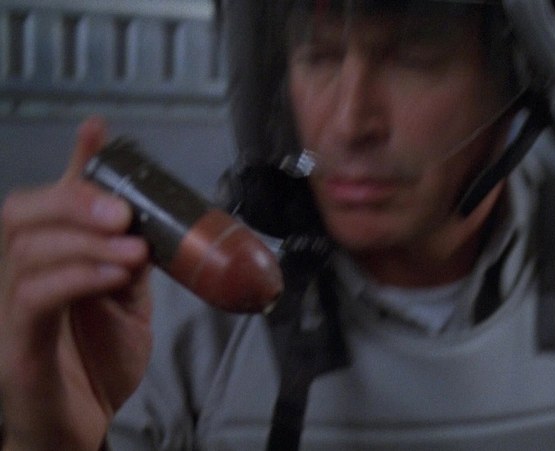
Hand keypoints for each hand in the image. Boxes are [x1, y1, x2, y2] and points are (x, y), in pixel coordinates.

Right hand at [0, 118, 151, 449]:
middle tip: (122, 210)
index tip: (100, 132)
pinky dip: (77, 277)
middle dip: (74, 201)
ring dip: (86, 241)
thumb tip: (147, 210)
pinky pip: (36, 298)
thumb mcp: (126, 296)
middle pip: (21, 214)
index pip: (47, 201)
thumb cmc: (99, 360)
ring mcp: (9, 310)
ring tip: (133, 248)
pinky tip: (113, 275)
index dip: (73, 164)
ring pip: (27, 251)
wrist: (81, 425)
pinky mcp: (16, 346)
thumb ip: (130, 253)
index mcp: (48, 259)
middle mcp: (17, 276)